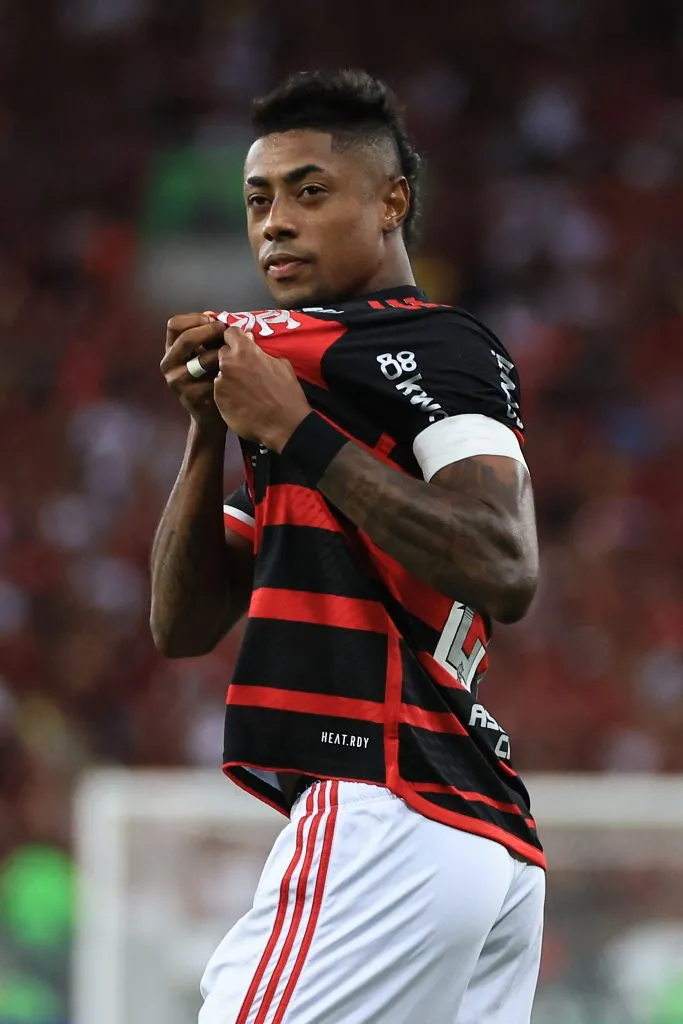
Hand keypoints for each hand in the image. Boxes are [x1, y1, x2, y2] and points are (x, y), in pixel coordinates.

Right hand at [160, 313, 227, 434]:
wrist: (212, 415)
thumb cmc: (213, 379)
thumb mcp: (207, 355)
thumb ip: (212, 338)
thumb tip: (229, 320)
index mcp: (171, 350)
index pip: (174, 324)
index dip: (196, 319)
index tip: (215, 320)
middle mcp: (168, 364)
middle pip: (185, 338)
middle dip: (210, 331)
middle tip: (227, 332)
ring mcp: (176, 381)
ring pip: (201, 359)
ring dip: (221, 353)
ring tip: (234, 354)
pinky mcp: (189, 396)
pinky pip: (212, 379)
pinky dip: (226, 374)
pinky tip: (234, 375)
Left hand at [213, 327, 310, 451]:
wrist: (284, 425)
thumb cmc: (287, 394)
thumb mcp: (282, 366)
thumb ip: (262, 352)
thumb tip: (252, 343)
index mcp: (244, 350)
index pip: (230, 332)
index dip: (235, 338)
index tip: (240, 344)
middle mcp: (227, 363)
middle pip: (221, 352)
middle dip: (231, 358)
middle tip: (243, 369)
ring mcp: (220, 382)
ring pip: (220, 373)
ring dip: (229, 377)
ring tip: (243, 389)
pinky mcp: (217, 400)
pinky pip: (220, 391)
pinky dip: (228, 394)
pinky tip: (240, 401)